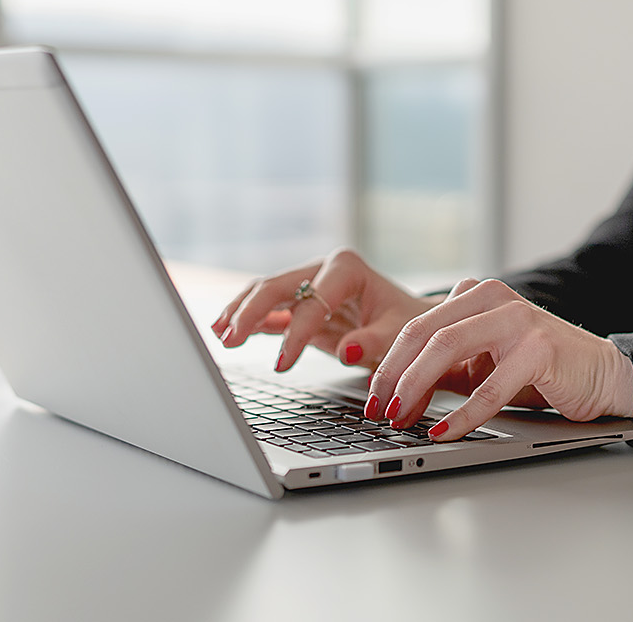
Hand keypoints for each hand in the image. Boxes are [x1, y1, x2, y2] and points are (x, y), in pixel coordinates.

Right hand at [211, 248, 438, 371]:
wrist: (412, 322)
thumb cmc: (409, 324)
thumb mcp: (401, 333)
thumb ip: (375, 341)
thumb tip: (347, 350)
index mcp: (347, 268)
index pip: (312, 301)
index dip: (295, 334)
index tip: (282, 365)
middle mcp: (323, 268)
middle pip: (276, 286)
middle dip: (250, 312)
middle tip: (229, 340)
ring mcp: (308, 283)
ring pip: (265, 292)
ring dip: (240, 312)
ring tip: (219, 335)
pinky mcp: (300, 302)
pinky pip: (269, 308)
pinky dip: (248, 319)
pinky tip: (225, 331)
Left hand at [365, 278, 632, 441]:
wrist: (602, 374)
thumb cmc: (540, 371)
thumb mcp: (484, 363)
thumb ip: (445, 369)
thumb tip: (394, 395)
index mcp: (475, 295)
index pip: (417, 326)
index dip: (388, 364)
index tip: (373, 399)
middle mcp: (493, 297)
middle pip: (424, 333)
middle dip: (394, 376)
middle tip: (379, 410)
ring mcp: (518, 319)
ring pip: (448, 348)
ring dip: (417, 388)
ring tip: (401, 418)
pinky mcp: (539, 348)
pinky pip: (489, 386)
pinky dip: (462, 414)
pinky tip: (444, 432)